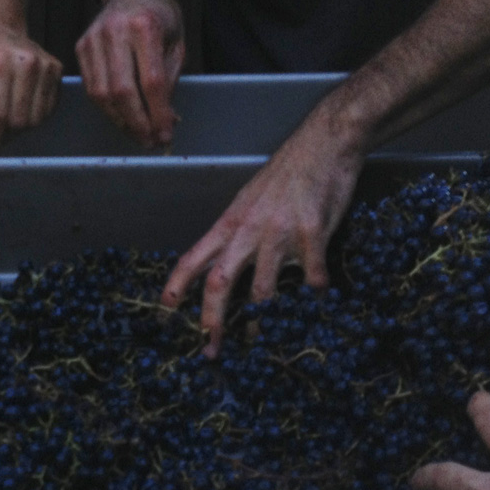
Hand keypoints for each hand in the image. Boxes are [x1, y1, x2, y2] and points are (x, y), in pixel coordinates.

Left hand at [0, 27, 61, 154]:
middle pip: (18, 122)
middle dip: (4, 134)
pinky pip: (48, 110)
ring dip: (20, 127)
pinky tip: (21, 106)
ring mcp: (45, 65)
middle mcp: (26, 63)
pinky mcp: (56, 70)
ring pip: (35, 120)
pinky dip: (34, 116)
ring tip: (6, 115)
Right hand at [75, 0, 183, 147]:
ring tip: (138, 133)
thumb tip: (165, 120)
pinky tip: (122, 116)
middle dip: (138, 123)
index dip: (158, 113)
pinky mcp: (81, 48)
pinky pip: (92, 88)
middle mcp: (115, 31)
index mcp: (145, 26)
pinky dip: (107, 108)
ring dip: (121, 120)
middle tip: (150, 141)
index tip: (165, 134)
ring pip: (102, 94)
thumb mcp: (176, 43)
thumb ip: (170, 80)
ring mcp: (93, 39)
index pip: (151, 82)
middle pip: (122, 91)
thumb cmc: (160, 16)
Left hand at [161, 112, 362, 356]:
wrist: (324, 141)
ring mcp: (280, 233)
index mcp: (230, 223)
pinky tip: (317, 304)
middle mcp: (249, 231)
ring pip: (262, 290)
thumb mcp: (250, 200)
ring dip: (259, 321)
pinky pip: (311, 276)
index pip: (193, 257)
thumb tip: (223, 261)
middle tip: (208, 348)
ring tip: (260, 343)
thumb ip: (238, 231)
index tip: (165, 310)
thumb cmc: (287, 172)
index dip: (177, 285)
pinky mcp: (312, 234)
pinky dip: (314, 296)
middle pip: (219, 282)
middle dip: (211, 319)